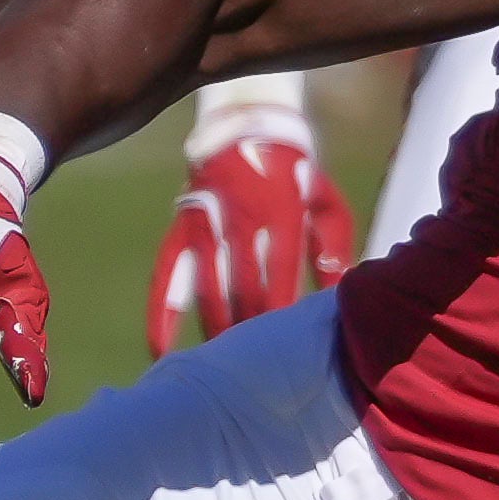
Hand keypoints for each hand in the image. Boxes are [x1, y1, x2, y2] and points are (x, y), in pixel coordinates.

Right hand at [148, 105, 350, 350]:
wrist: (247, 126)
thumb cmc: (299, 176)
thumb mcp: (327, 203)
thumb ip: (332, 248)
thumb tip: (337, 294)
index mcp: (281, 211)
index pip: (279, 271)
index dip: (280, 310)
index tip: (284, 348)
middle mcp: (239, 218)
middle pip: (242, 287)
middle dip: (249, 331)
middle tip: (256, 374)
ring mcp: (204, 222)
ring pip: (206, 289)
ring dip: (214, 330)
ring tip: (221, 370)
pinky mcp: (180, 228)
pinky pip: (166, 277)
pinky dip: (160, 316)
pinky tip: (161, 351)